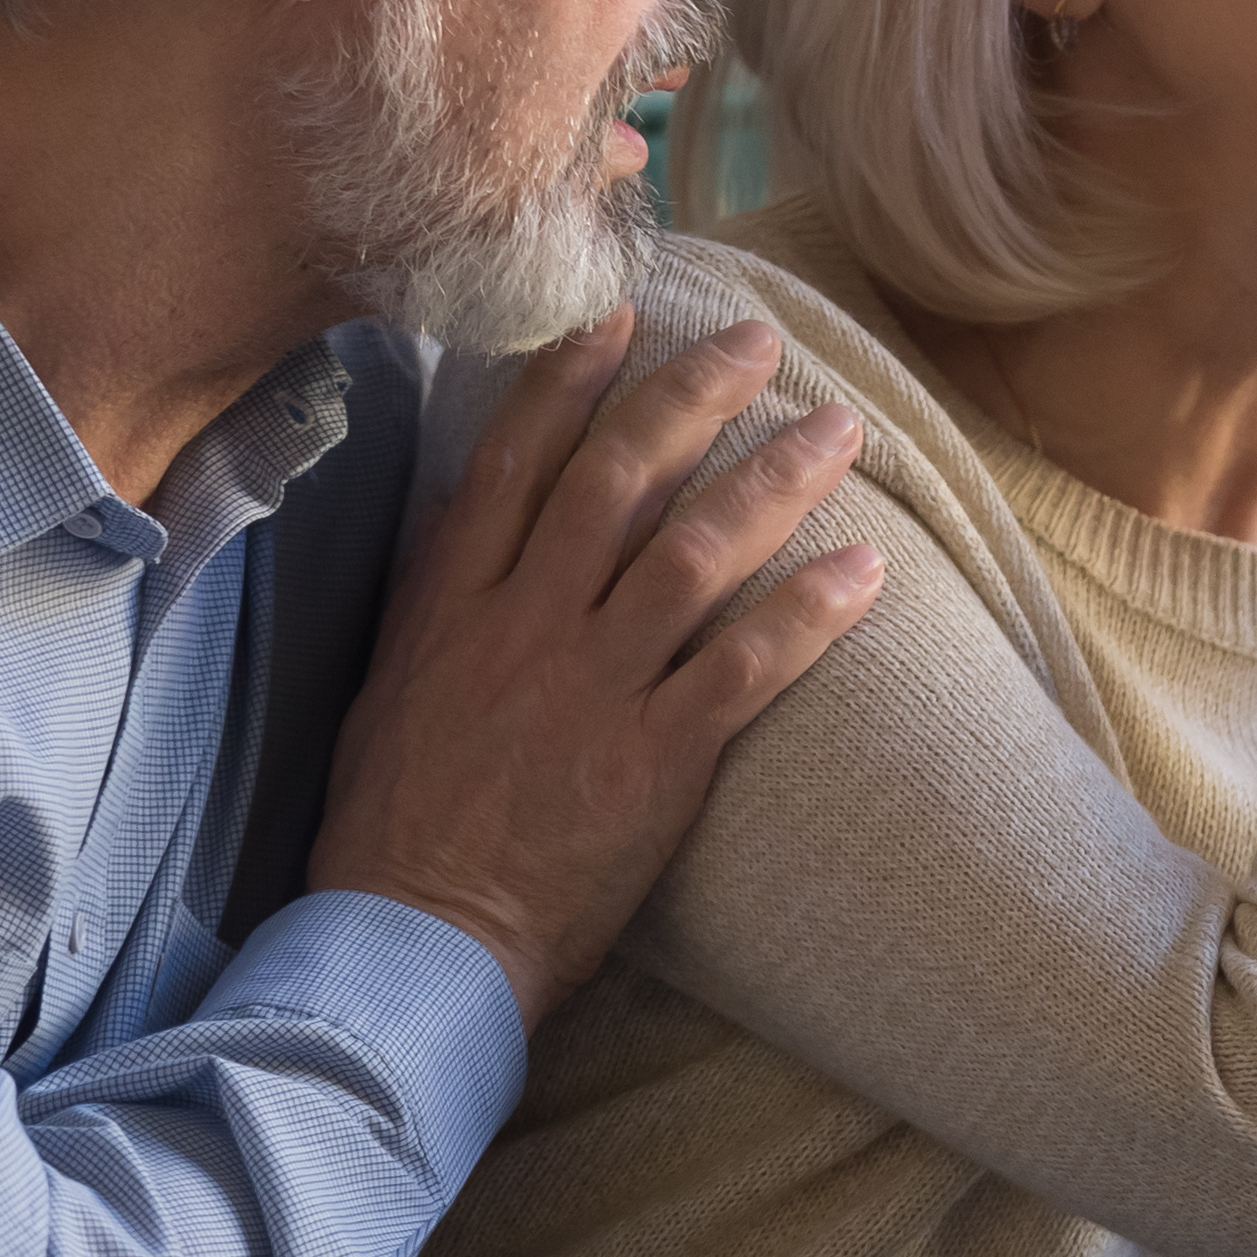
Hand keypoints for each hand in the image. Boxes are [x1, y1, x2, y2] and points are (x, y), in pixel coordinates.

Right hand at [310, 313, 883, 1018]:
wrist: (415, 942)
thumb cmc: (392, 830)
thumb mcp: (389, 692)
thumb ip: (437, 603)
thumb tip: (466, 525)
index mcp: (451, 606)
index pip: (514, 463)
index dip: (569, 380)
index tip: (621, 314)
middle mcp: (524, 625)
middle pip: (621, 479)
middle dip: (695, 398)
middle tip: (762, 344)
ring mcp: (594, 687)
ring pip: (697, 551)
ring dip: (777, 480)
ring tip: (842, 428)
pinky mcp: (657, 756)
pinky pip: (748, 663)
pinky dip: (811, 610)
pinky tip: (867, 569)